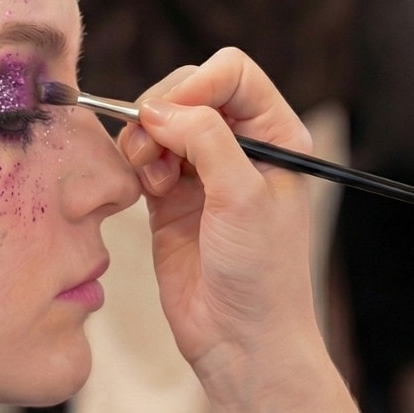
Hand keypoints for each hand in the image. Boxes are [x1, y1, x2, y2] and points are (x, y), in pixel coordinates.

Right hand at [119, 50, 323, 386]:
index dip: (199, 84)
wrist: (240, 339)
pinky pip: (143, 154)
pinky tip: (146, 190)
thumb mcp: (242, 196)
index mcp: (277, 135)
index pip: (233, 73)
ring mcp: (204, 170)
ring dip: (146, 138)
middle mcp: (242, 146)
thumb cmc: (260, 273)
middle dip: (164, 110)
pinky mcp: (171, 196)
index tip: (178, 114)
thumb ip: (207, 139)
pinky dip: (136, 160)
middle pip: (190, 89)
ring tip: (152, 177)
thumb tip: (160, 109)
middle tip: (156, 150)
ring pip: (161, 120)